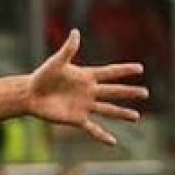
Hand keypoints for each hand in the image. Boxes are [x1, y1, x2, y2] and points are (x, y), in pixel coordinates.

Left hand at [26, 30, 146, 145]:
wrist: (29, 95)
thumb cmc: (42, 76)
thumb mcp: (56, 62)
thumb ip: (68, 49)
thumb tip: (75, 32)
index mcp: (86, 77)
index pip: (109, 72)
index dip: (124, 71)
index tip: (140, 68)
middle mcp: (89, 92)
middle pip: (113, 92)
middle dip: (129, 92)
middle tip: (145, 93)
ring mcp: (84, 106)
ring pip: (107, 110)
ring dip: (122, 113)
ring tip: (136, 117)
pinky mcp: (76, 119)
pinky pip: (92, 128)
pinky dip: (102, 135)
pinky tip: (113, 142)